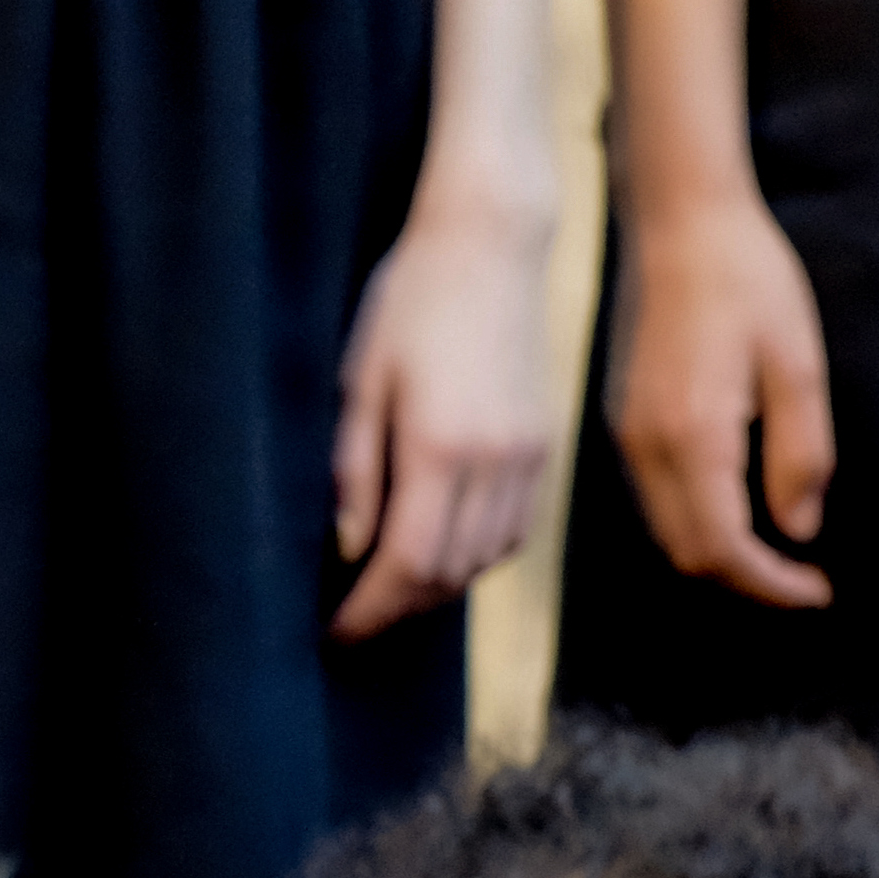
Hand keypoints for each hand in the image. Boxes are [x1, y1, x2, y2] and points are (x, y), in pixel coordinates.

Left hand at [327, 193, 556, 641]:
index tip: (333, 634)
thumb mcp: (359, 382)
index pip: (408, 564)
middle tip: (352, 621)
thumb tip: (350, 548)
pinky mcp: (545, 444)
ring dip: (437, 589)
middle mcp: (497, 461)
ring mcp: (530, 455)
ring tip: (387, 594)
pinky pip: (515, 529)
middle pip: (450, 573)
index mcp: (442, 447)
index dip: (369, 612)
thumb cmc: (409, 302)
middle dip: (398, 610)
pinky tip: (438, 551)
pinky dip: (475, 556)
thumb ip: (355, 471)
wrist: (491, 243)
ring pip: (488, 558)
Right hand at [603, 187, 834, 607]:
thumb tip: (799, 529)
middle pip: (686, 553)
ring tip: (777, 552)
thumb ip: (800, 453)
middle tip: (805, 581)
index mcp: (693, 435)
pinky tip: (738, 505)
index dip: (771, 585)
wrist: (679, 226)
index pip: (722, 548)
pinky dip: (697, 522)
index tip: (818, 591)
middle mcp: (647, 447)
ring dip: (720, 554)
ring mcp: (628, 436)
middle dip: (746, 580)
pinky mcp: (624, 422)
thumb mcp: (799, 366)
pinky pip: (655, 498)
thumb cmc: (749, 282)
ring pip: (666, 531)